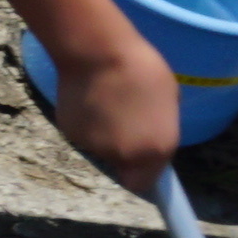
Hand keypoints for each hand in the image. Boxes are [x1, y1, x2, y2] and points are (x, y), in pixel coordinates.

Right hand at [46, 27, 181, 194]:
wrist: (98, 53)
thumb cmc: (144, 71)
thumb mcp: (168, 103)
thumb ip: (157, 130)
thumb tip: (145, 138)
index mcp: (154, 150)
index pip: (143, 184)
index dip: (142, 174)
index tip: (142, 163)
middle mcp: (122, 155)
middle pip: (120, 164)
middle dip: (123, 150)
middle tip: (125, 121)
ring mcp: (92, 145)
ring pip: (100, 148)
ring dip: (104, 134)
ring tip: (106, 105)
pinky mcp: (69, 132)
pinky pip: (83, 134)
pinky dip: (86, 122)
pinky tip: (89, 101)